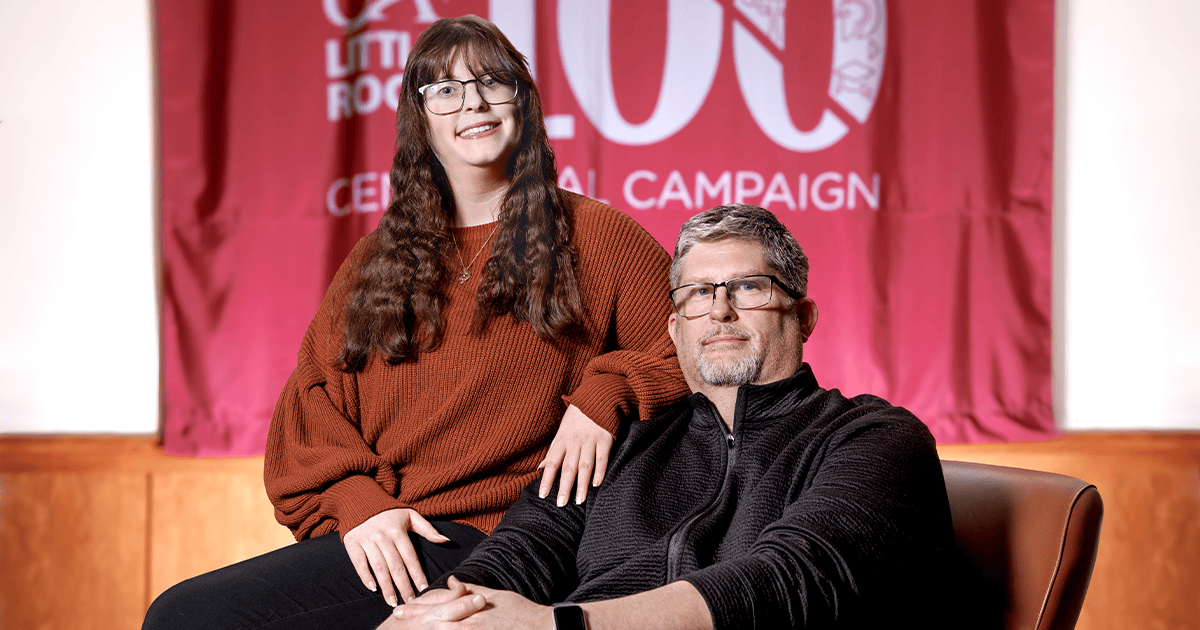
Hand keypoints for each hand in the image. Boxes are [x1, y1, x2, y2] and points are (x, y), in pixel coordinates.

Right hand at [344, 508, 449, 605]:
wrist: (361, 502)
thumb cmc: (390, 513)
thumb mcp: (410, 516)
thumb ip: (428, 529)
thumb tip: (446, 541)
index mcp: (398, 531)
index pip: (410, 557)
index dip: (417, 573)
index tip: (424, 588)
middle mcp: (383, 536)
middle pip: (395, 565)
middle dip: (403, 585)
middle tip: (410, 602)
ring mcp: (367, 540)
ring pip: (378, 567)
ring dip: (386, 586)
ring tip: (393, 601)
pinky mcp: (352, 543)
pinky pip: (359, 562)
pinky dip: (365, 576)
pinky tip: (373, 588)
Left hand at [383, 577, 551, 629]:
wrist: (540, 627)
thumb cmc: (520, 612)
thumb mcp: (496, 595)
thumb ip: (472, 589)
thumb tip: (452, 580)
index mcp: (471, 606)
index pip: (440, 604)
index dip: (420, 606)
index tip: (403, 607)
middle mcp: (469, 621)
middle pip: (435, 620)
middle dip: (414, 620)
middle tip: (395, 619)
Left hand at [538, 404, 613, 506]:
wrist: (597, 396)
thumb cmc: (576, 418)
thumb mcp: (561, 432)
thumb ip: (552, 451)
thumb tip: (538, 468)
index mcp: (561, 440)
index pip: (552, 462)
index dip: (547, 479)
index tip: (543, 495)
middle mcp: (574, 441)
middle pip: (568, 467)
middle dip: (564, 487)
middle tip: (560, 504)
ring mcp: (590, 440)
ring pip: (585, 465)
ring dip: (581, 484)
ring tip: (579, 501)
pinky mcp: (605, 439)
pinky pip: (602, 457)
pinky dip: (600, 471)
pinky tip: (597, 484)